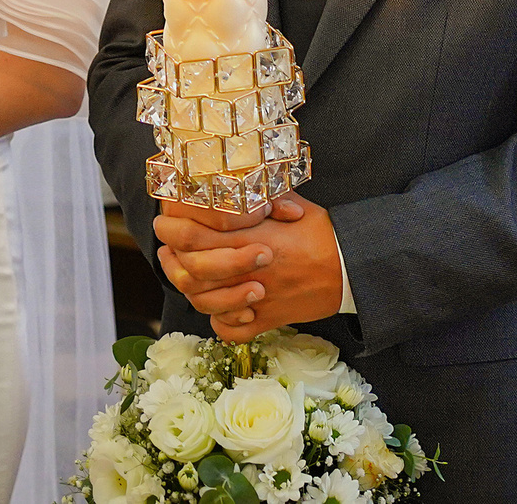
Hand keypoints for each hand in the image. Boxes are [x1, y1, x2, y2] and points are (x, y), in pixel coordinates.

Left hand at [153, 195, 343, 339]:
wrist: (352, 268)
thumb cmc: (324, 234)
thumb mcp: (293, 205)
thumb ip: (263, 198)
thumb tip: (243, 184)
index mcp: (251, 239)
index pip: (195, 238)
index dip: (171, 231)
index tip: (164, 224)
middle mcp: (248, 271)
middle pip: (192, 273)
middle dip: (172, 262)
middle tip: (167, 252)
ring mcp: (257, 299)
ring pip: (206, 305)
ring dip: (192, 292)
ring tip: (186, 277)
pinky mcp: (269, 320)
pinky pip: (233, 331)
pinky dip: (221, 323)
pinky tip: (221, 310)